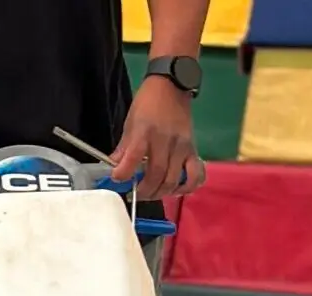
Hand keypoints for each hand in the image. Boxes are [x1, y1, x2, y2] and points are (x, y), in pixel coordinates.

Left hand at [110, 76, 205, 200]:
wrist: (172, 86)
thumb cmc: (148, 104)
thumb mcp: (130, 122)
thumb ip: (124, 148)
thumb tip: (115, 169)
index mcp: (144, 132)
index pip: (133, 159)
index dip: (123, 174)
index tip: (117, 179)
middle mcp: (165, 141)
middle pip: (156, 175)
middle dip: (144, 191)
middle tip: (136, 193)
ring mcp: (182, 146)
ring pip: (174, 179)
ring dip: (162, 192)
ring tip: (153, 193)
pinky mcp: (193, 149)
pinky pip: (195, 174)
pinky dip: (188, 186)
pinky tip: (177, 189)